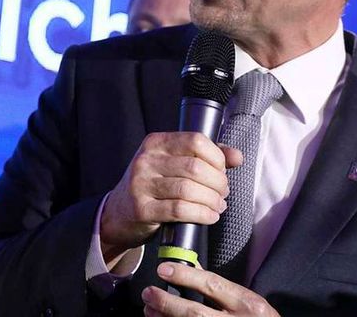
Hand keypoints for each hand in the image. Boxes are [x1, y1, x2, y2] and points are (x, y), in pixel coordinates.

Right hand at [100, 132, 241, 260]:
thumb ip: (205, 157)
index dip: (216, 157)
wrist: (119, 212)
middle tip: (222, 192)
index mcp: (155, 142)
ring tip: (218, 205)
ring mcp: (141, 184)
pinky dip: (202, 214)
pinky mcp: (142, 209)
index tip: (222, 170)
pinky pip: (180, 210)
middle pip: (195, 167)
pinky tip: (209, 216)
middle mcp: (146, 160)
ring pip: (189, 190)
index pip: (195, 141)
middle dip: (217, 182)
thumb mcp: (173, 164)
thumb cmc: (153, 186)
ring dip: (212, 200)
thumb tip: (237, 156)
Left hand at [142, 262, 279, 315]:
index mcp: (247, 304)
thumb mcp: (248, 301)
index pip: (211, 285)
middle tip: (148, 293)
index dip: (185, 275)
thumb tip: (191, 266)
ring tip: (149, 311)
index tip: (163, 269)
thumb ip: (221, 287)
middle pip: (195, 313)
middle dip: (167, 303)